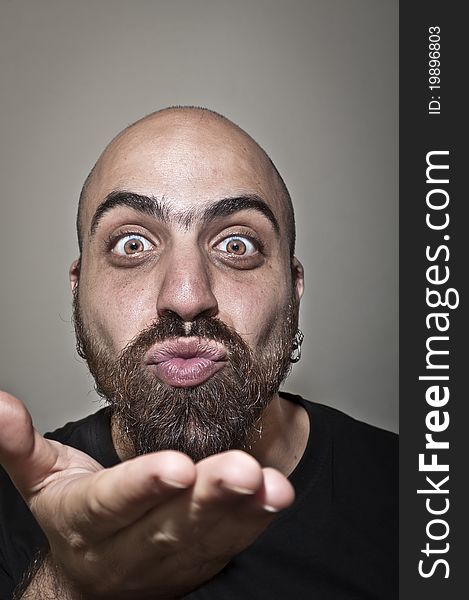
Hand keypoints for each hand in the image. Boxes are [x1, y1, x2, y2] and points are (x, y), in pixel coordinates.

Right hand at [0, 392, 294, 598]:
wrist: (94, 581)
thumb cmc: (72, 516)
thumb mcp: (41, 481)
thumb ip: (20, 445)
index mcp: (88, 520)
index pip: (114, 503)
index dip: (142, 486)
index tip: (174, 466)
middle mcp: (133, 545)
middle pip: (172, 522)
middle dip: (207, 496)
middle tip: (241, 470)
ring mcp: (173, 556)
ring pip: (209, 533)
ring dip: (241, 509)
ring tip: (269, 484)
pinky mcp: (203, 557)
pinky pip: (232, 541)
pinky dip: (255, 519)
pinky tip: (276, 495)